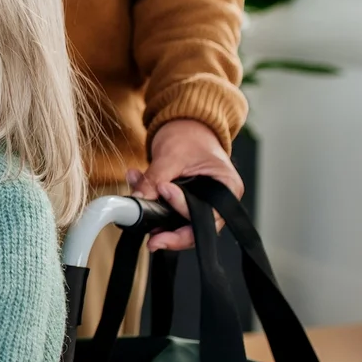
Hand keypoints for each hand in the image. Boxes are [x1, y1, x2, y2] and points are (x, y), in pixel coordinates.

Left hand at [130, 119, 243, 251]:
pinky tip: (135, 181)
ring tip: (134, 190)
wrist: (184, 123)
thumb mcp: (173, 154)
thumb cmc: (190, 135)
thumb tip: (139, 200)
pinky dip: (149, 198)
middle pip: (193, 228)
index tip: (164, 192)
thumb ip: (156, 178)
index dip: (183, 210)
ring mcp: (198, 202)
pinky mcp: (181, 200)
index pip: (208, 217)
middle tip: (152, 239)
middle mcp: (216, 202)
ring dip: (152, 210)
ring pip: (175, 220)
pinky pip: (164, 208)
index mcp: (227, 190)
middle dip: (168, 230)